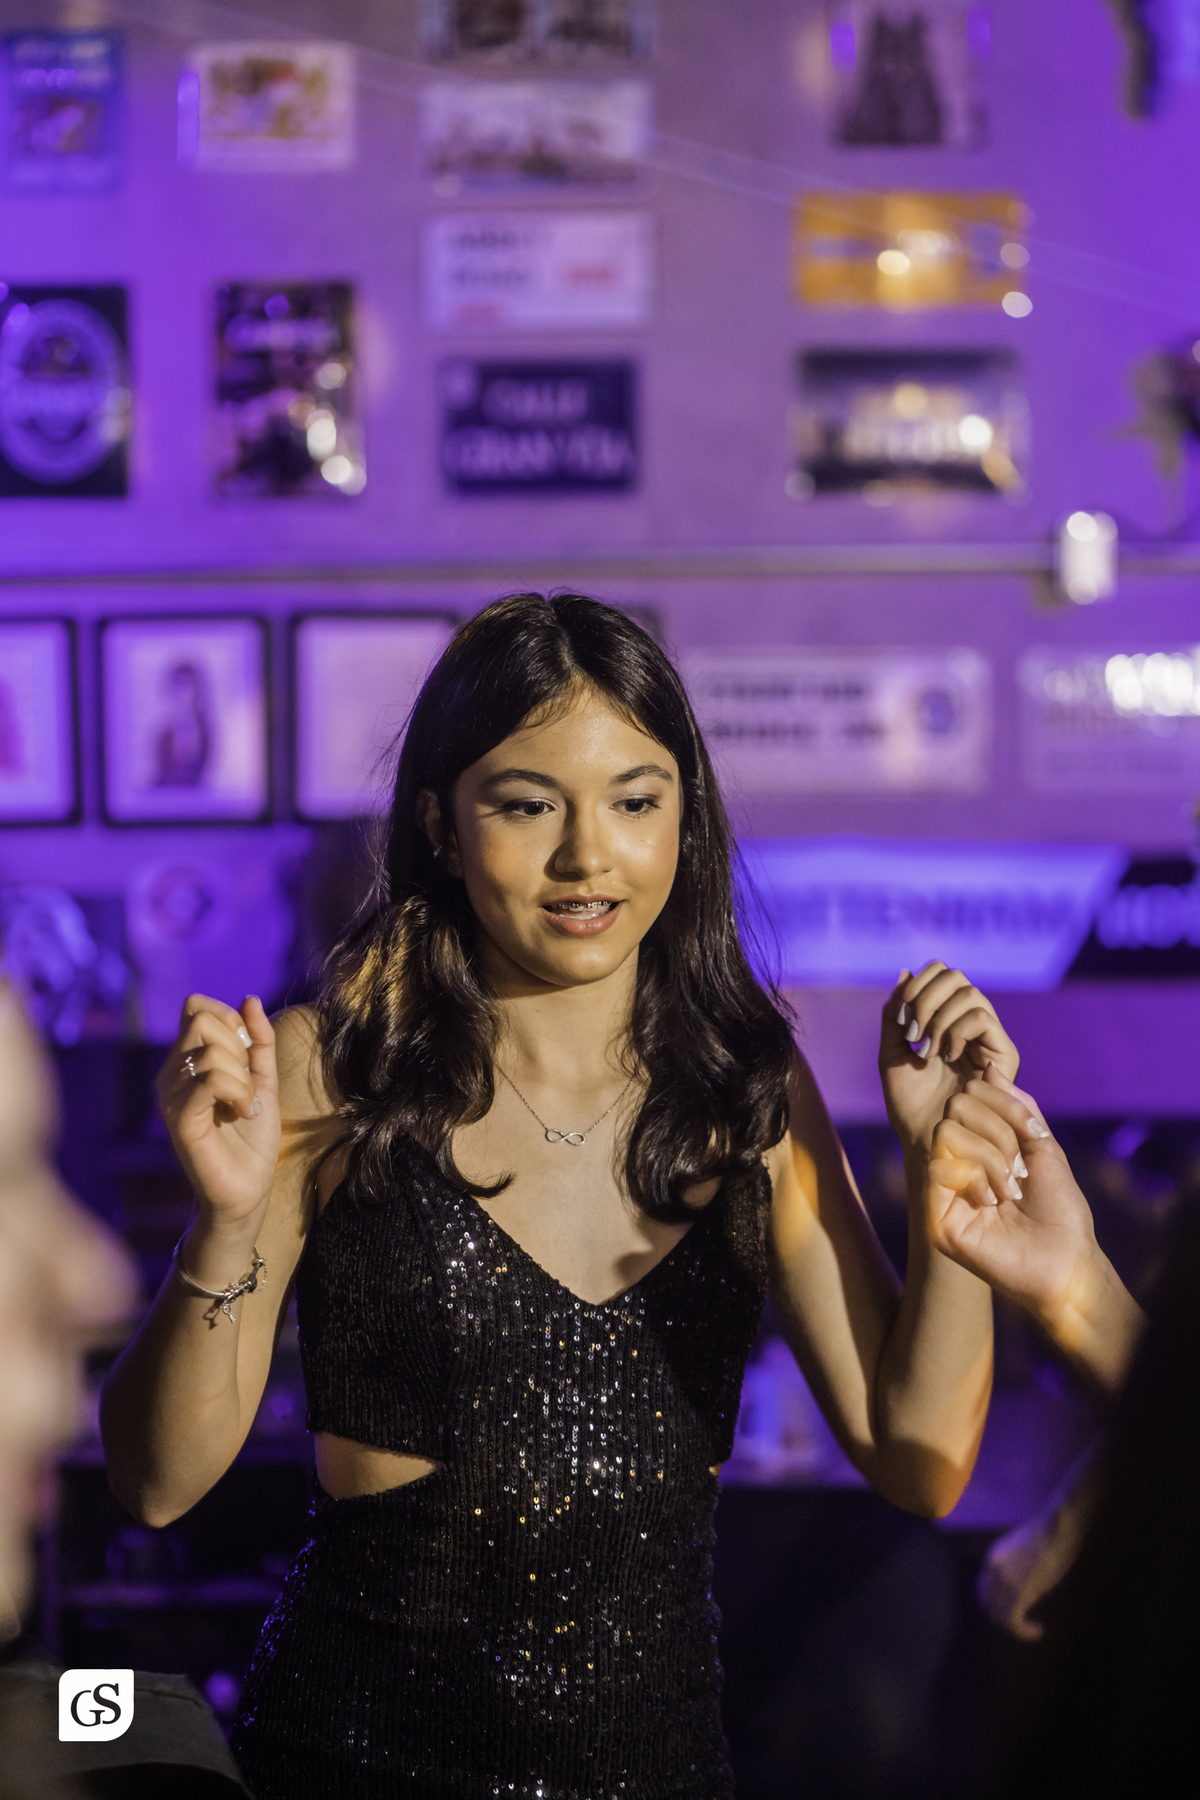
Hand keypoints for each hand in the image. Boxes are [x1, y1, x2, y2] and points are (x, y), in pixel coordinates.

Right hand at [156, 994, 279, 1231]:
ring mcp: (170, 1097)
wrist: (248, 1189)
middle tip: (246, 1084)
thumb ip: (258, 1040)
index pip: (196, 1007)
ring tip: (244, 1106)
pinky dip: (237, 1091)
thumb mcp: (264, 1079)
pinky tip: (241, 1112)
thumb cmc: (252, 1139)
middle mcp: (170, 1075)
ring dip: (243, 1077)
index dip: (229, 1019)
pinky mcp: (179, 1120)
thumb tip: (250, 998)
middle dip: (238, 1047)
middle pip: (202, 1021)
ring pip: (209, 1051)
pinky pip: (209, 1079)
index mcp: (185, 1062)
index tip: (248, 1055)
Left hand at [880, 963, 1019, 1155]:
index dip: (919, 983)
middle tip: (913, 1031)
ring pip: (970, 994)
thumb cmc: (908, 1103)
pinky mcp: (1004, 1055)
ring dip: (939, 1018)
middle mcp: (969, 1025)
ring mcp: (988, 1039)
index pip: (940, 974)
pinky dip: (957, 1030)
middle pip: (956, 976)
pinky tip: (947, 1055)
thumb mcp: (892, 1052)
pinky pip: (982, 1018)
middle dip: (926, 997)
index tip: (902, 1015)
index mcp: (944, 1020)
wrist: (926, 1138)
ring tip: (927, 1050)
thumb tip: (904, 971)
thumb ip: (895, 1014)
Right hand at [924, 1065, 1101, 1319]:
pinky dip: (973, 1177)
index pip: (970, 1094)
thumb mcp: (1044, 1147)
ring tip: (1008, 1189)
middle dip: (997, 1131)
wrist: (1065, 1262)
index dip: (1001, 1104)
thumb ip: (1018, 1108)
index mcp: (980, 1144)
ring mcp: (942, 1187)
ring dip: (989, 1156)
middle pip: (956, 1107)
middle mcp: (957, 1161)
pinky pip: (938, 1167)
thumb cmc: (1060, 1210)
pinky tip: (992, 1202)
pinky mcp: (934, 1213)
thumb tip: (989, 1071)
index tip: (1031, 1133)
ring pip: (945, 1132)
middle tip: (1018, 1168)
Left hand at [975, 1445, 1098, 1640]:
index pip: (983, 1589)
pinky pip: (1012, 1621)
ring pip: (998, 1617)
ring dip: (1015, 1628)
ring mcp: (1004, 1581)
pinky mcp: (1019, 1591)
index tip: (1013, 1610)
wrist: (1057, 1527)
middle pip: (987, 1605)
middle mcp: (992, 1570)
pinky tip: (1037, 1630)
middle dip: (1003, 1619)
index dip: (996, 1604)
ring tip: (1032, 1629)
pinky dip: (1023, 1632)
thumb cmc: (1048, 1535)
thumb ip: (1015, 1566)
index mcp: (992, 1558)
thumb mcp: (1023, 1550)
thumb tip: (1022, 1583)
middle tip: (1023, 1624)